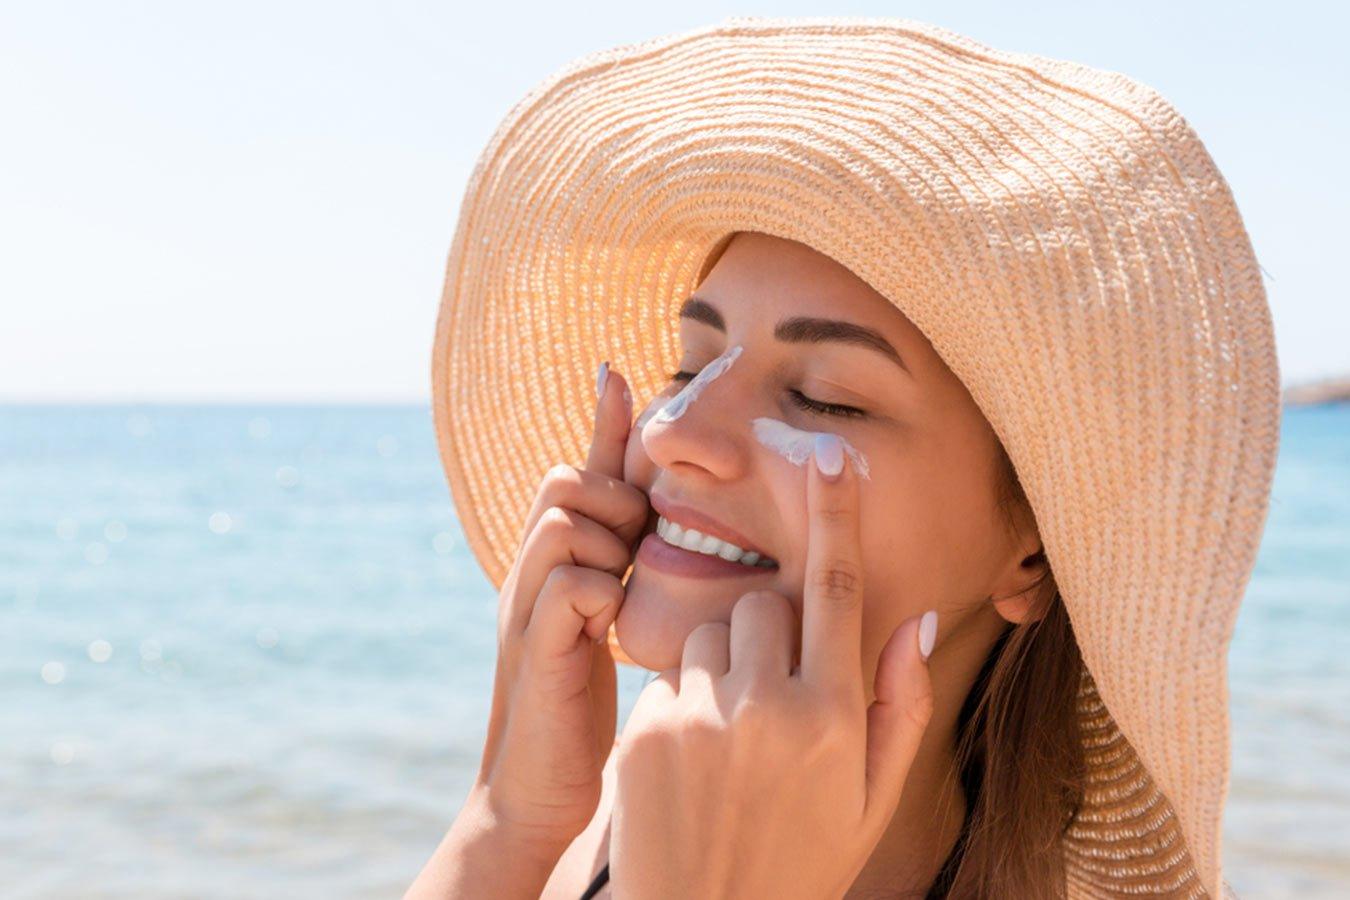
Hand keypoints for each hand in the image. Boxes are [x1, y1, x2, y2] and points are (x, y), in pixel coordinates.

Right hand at [474, 362, 649, 858]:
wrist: (540, 790)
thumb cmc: (582, 703)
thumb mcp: (608, 621)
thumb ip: (625, 566)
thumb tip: (659, 519)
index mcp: (555, 561)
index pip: (577, 471)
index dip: (601, 422)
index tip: (619, 369)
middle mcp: (531, 572)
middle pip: (564, 480)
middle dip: (610, 497)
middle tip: (633, 546)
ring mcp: (526, 607)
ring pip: (563, 521)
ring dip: (606, 542)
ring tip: (621, 587)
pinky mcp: (534, 649)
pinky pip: (567, 584)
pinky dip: (597, 592)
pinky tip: (611, 627)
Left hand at [610, 433, 936, 899]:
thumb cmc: (803, 861)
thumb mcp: (872, 799)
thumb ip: (902, 706)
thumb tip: (918, 617)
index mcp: (835, 718)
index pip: (838, 590)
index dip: (836, 515)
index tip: (830, 454)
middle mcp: (769, 708)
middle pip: (763, 605)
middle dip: (769, 632)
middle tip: (770, 697)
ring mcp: (702, 718)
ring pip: (710, 634)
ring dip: (722, 667)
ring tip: (728, 742)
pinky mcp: (647, 731)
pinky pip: (669, 677)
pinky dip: (683, 702)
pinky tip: (691, 765)